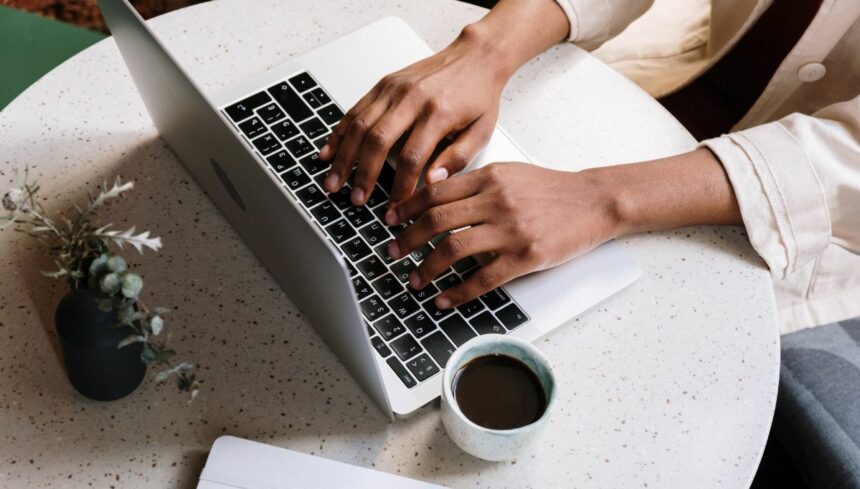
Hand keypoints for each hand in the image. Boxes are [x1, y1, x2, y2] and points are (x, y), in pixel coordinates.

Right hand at [319, 26, 508, 205]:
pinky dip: (339, 133)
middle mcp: (412, 99)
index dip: (399, 187)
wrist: (475, 57)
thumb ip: (458, 159)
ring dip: (343, 157)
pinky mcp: (384, 84)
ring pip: (360, 125)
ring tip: (333, 182)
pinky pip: (355, 110)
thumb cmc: (478, 96)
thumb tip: (432, 183)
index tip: (394, 209)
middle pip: (378, 141)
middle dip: (362, 174)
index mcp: (438, 113)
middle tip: (355, 199)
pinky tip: (329, 152)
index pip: (412, 158)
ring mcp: (394, 89)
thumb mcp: (481, 132)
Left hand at [382, 148, 741, 308]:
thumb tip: (435, 195)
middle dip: (407, 239)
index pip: (435, 192)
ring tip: (414, 280)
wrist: (595, 201)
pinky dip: (457, 292)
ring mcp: (512, 230)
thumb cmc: (551, 190)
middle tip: (392, 252)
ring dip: (426, 268)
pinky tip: (444, 299)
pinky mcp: (527, 256)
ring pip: (453, 249)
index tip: (390, 220)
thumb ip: (475, 182)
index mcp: (489, 177)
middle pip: (436, 221)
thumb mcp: (510, 173)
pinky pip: (483, 278)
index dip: (406, 207)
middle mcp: (497, 200)